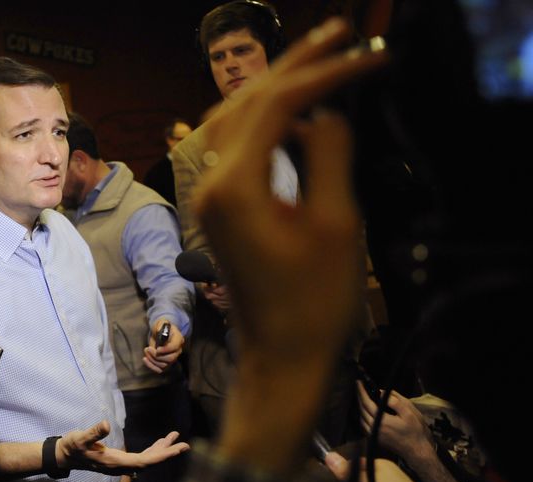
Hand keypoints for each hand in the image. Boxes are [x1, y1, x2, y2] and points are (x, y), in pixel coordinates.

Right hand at [56, 420, 189, 474]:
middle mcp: (121, 466)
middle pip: (149, 462)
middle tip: (185, 444)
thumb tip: (106, 424)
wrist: (65, 455)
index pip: (143, 462)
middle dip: (167, 453)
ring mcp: (121, 464)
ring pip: (147, 460)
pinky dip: (152, 450)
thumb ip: (93, 432)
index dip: (161, 456)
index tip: (176, 450)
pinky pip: (141, 457)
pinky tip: (159, 443)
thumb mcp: (80, 437)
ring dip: (161, 450)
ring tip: (175, 438)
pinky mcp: (120, 460)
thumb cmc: (72, 446)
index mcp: (115, 462)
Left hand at [143, 318, 184, 373]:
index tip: (157, 349)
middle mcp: (177, 350)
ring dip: (152, 360)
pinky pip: (160, 369)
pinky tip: (145, 359)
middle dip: (157, 356)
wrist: (160, 332)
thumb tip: (158, 331)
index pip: (174, 347)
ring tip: (146, 351)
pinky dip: (151, 366)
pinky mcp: (165, 363)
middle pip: (170, 358)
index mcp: (178, 339)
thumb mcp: (160, 323)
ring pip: (164, 365)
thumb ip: (160, 326)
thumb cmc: (161, 327)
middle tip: (148, 349)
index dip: (166, 349)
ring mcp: (172, 358)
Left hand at [195, 17, 386, 471]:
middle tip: (338, 33)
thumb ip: (329, 156)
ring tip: (317, 61)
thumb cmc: (312, 303)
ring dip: (273, 87)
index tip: (366, 57)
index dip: (323, 74)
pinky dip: (262, 120)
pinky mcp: (218, 207)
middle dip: (293, 66)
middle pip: (246, 102)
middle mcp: (210, 184)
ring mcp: (208, 195)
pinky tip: (293, 114)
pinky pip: (233, 146)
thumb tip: (324, 114)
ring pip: (233, 119)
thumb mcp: (335, 224)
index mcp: (233, 186)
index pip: (275, 106)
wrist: (280, 355)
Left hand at [357, 383, 459, 481]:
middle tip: (360, 387)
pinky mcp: (374, 439)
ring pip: (361, 417)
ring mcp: (373, 435)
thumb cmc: (415, 431)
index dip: (361, 391)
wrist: (417, 451)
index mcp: (381, 420)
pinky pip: (364, 425)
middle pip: (361, 410)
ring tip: (363, 397)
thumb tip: (380, 392)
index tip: (359, 382)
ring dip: (360, 407)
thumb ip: (394, 401)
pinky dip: (363, 415)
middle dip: (359, 397)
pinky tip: (367, 411)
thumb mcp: (408, 412)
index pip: (366, 403)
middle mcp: (374, 428)